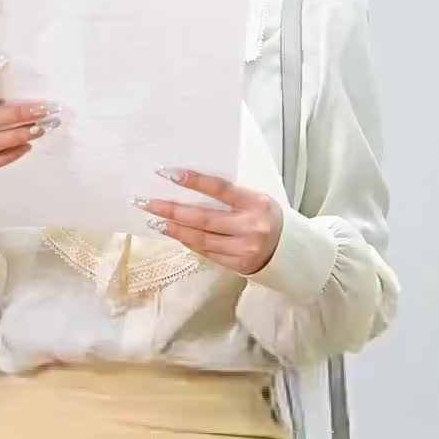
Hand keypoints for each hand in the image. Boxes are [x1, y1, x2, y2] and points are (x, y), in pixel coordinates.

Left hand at [135, 168, 282, 274]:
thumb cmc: (267, 218)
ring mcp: (244, 249)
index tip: (167, 173)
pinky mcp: (238, 265)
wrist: (291, 251)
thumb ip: (230, 196)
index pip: (220, 189)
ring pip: (200, 239)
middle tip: (146, 203)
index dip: (193, 181)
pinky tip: (173, 233)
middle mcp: (250, 227)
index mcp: (256, 203)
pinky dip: (187, 241)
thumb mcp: (256, 200)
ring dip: (174, 229)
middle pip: (203, 218)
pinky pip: (206, 252)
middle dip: (171, 210)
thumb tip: (189, 186)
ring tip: (154, 220)